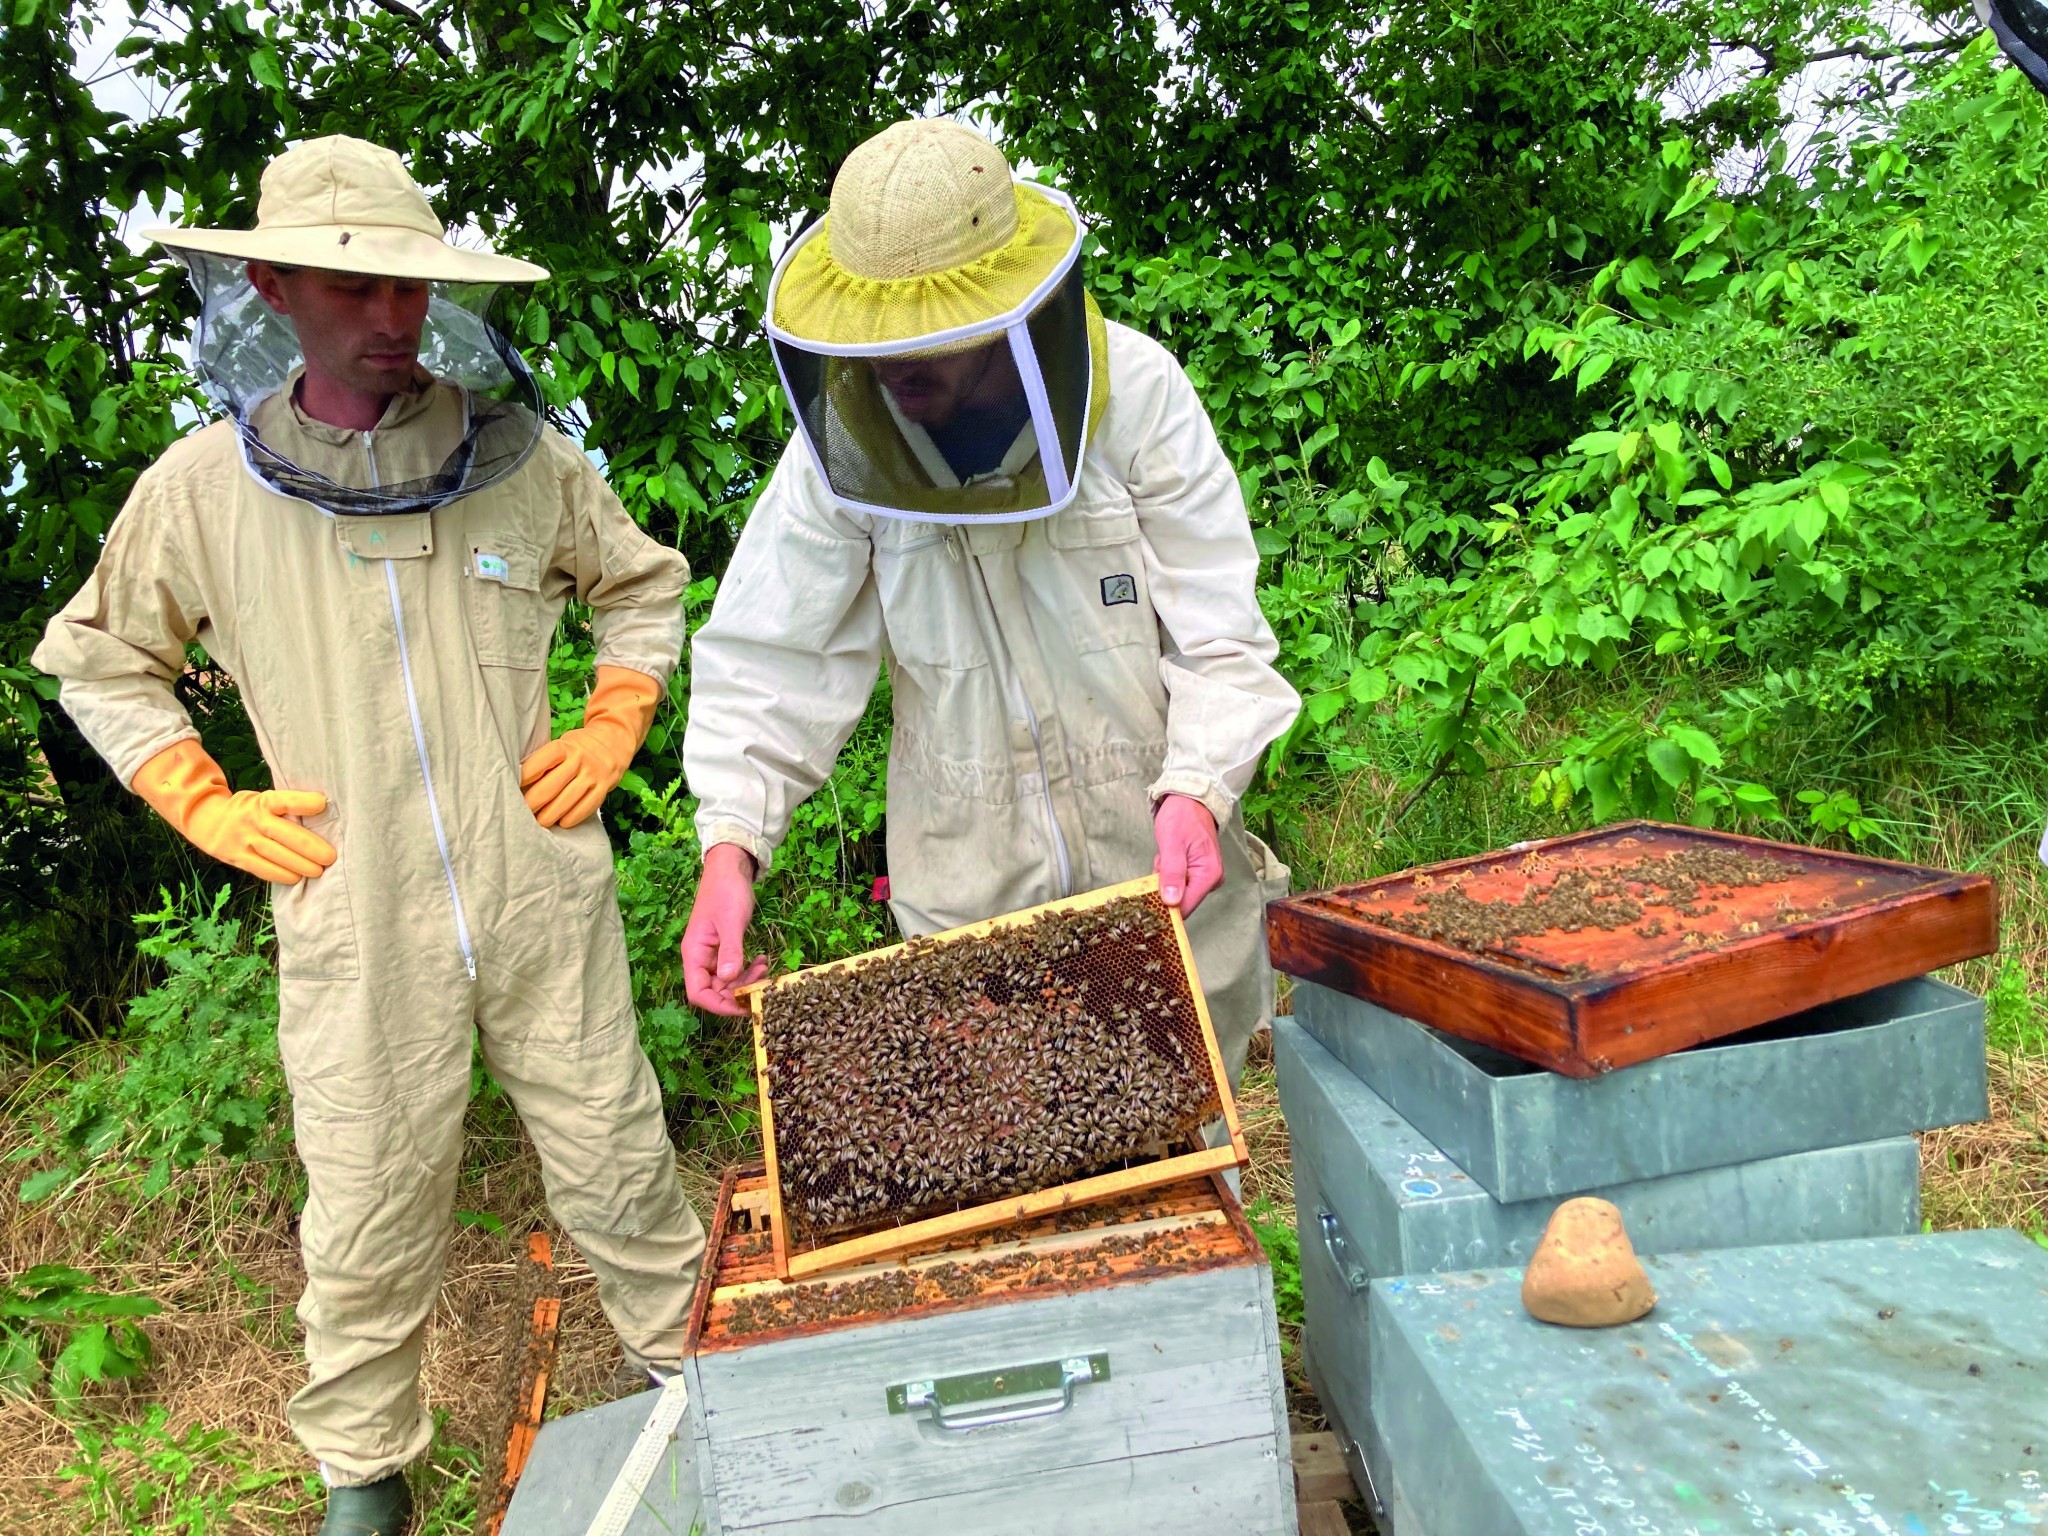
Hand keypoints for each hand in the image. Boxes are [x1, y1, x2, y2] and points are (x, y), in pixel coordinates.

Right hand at [131, 739, 335, 883]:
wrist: (206, 820)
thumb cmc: (249, 811)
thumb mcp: (263, 801)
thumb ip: (286, 809)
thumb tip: (322, 818)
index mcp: (262, 802)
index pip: (283, 800)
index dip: (302, 802)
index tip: (322, 804)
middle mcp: (253, 820)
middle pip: (284, 834)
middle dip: (310, 846)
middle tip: (330, 856)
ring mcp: (243, 840)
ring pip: (275, 854)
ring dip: (299, 864)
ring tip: (318, 871)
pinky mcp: (237, 857)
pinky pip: (261, 868)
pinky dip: (280, 874)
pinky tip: (296, 878)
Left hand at [520, 665, 660, 828]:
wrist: (614, 742)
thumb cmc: (578, 748)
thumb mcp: (562, 745)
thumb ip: (546, 762)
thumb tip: (522, 786)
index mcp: (563, 747)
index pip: (538, 764)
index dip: (523, 779)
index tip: (514, 789)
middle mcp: (579, 760)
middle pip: (549, 787)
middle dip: (532, 804)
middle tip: (522, 813)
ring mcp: (593, 775)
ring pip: (566, 801)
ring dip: (549, 816)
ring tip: (539, 822)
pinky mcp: (603, 788)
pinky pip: (585, 808)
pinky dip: (571, 818)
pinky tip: (562, 822)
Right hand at [683, 843, 771, 1015]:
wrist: (730, 868)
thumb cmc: (726, 891)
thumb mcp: (731, 921)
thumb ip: (730, 950)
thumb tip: (728, 979)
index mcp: (694, 953)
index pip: (698, 993)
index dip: (718, 1006)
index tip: (743, 1007)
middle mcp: (700, 958)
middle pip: (715, 991)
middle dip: (738, 993)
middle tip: (763, 985)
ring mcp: (713, 953)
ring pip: (727, 981)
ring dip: (746, 980)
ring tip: (766, 968)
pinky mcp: (725, 947)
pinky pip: (734, 968)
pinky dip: (749, 969)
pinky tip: (763, 960)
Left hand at [1153, 793, 1223, 915]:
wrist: (1190, 798)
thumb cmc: (1181, 817)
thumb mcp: (1172, 844)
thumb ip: (1172, 874)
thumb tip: (1172, 902)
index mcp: (1209, 876)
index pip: (1185, 907)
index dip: (1164, 907)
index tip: (1148, 894)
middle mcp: (1212, 880)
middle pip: (1181, 900)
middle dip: (1164, 886)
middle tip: (1161, 862)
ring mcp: (1206, 876)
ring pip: (1177, 890)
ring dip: (1165, 877)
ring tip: (1165, 856)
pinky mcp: (1199, 872)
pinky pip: (1179, 881)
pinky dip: (1168, 872)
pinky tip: (1168, 857)